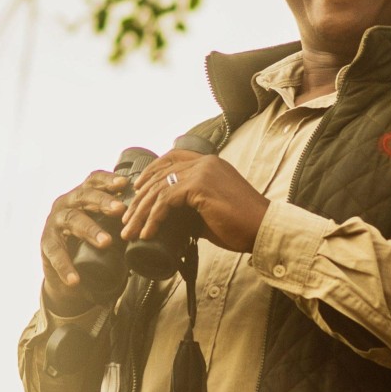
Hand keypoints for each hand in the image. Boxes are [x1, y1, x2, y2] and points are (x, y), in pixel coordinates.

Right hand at [41, 171, 128, 313]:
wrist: (67, 272)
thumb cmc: (90, 242)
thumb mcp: (106, 227)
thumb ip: (122, 222)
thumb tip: (155, 219)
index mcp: (82, 196)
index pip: (93, 181)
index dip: (107, 180)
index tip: (124, 183)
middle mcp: (66, 203)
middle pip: (83, 196)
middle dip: (103, 201)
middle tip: (121, 209)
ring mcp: (54, 222)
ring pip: (72, 220)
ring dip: (90, 229)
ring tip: (106, 242)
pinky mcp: (46, 244)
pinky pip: (55, 253)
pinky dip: (65, 266)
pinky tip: (75, 278)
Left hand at [121, 150, 268, 253]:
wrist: (263, 229)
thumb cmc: (242, 225)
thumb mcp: (212, 210)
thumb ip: (191, 207)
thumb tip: (170, 218)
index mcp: (210, 163)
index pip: (171, 159)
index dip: (150, 172)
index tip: (136, 190)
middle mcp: (205, 162)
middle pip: (160, 174)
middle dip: (139, 199)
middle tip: (127, 219)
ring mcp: (202, 171)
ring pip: (159, 188)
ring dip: (141, 212)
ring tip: (131, 231)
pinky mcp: (200, 186)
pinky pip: (165, 200)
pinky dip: (153, 218)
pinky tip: (148, 232)